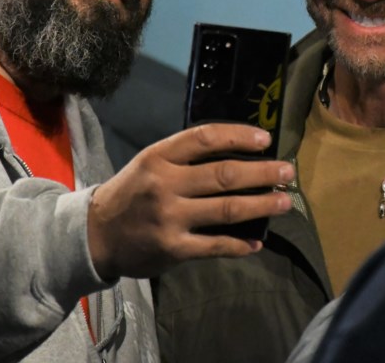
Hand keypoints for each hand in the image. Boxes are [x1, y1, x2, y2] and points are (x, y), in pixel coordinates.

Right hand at [86, 123, 294, 279]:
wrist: (96, 234)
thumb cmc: (132, 193)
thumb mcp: (150, 163)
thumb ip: (185, 157)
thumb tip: (238, 152)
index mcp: (159, 157)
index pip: (205, 138)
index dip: (239, 136)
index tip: (266, 140)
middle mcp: (165, 184)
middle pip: (224, 174)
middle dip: (262, 173)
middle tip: (288, 172)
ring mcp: (170, 218)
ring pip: (227, 209)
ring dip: (261, 205)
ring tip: (284, 202)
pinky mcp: (173, 248)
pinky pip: (216, 245)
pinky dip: (240, 245)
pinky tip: (258, 243)